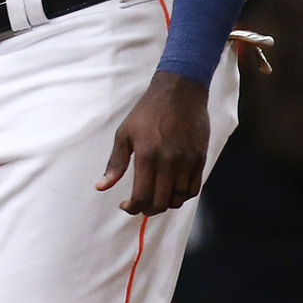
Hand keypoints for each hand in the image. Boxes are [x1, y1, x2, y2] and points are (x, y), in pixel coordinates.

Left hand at [96, 72, 210, 215]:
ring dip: (166, 204)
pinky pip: (194, 189)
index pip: (142, 196)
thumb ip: (115, 163)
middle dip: (148, 209)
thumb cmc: (147, 112)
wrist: (179, 93)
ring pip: (179, 199)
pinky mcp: (200, 159)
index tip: (126, 206)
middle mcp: (169, 162)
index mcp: (147, 156)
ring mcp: (187, 162)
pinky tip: (172, 191)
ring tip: (155, 198)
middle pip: (161, 202)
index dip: (133, 208)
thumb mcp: (125, 133)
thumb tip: (102, 187)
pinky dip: (183, 196)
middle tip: (140, 206)